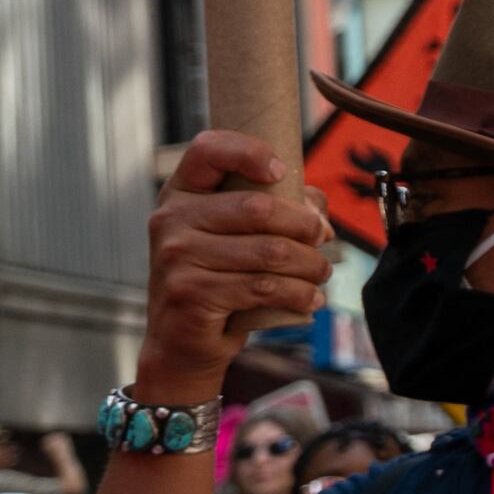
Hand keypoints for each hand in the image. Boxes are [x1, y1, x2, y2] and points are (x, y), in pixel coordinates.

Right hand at [135, 132, 328, 402]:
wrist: (182, 344)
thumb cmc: (219, 279)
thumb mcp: (237, 236)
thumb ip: (278, 206)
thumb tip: (316, 207)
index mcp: (180, 194)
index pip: (208, 149)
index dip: (249, 152)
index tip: (280, 171)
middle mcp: (171, 221)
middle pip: (259, 207)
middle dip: (305, 226)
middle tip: (322, 240)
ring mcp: (176, 258)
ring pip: (271, 251)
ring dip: (311, 265)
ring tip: (320, 273)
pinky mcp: (190, 294)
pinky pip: (264, 286)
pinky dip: (300, 293)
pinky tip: (311, 298)